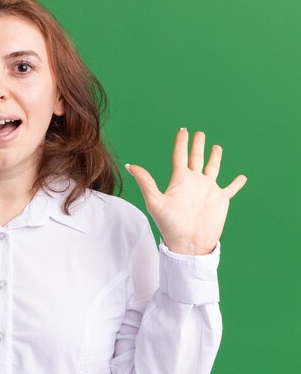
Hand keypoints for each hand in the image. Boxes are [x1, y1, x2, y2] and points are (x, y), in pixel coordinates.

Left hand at [125, 128, 246, 254]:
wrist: (188, 244)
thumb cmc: (170, 225)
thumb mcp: (155, 201)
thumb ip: (145, 182)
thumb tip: (130, 165)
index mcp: (179, 180)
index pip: (180, 156)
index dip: (181, 142)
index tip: (183, 130)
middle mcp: (193, 183)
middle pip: (196, 159)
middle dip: (198, 146)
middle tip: (200, 133)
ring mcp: (207, 191)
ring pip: (212, 169)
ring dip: (215, 158)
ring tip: (217, 147)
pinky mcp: (220, 200)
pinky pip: (230, 189)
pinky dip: (237, 183)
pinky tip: (242, 177)